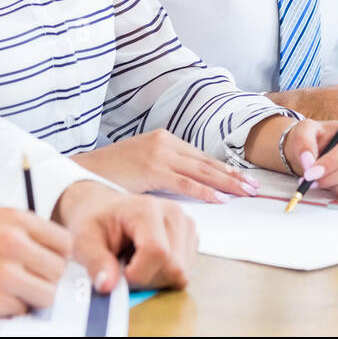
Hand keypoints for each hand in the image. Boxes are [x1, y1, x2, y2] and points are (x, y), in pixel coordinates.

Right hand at [0, 208, 70, 317]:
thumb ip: (16, 230)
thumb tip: (43, 248)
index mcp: (13, 219)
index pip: (64, 241)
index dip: (57, 257)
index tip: (45, 265)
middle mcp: (13, 243)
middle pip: (58, 270)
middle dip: (45, 280)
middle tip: (25, 283)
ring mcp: (3, 273)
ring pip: (46, 295)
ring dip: (31, 299)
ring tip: (8, 294)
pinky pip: (21, 311)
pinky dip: (10, 311)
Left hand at [52, 182, 197, 292]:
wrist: (104, 208)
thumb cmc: (96, 221)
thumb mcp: (84, 240)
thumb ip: (95, 262)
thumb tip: (108, 286)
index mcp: (146, 208)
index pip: (157, 252)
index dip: (139, 275)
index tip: (120, 276)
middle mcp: (172, 213)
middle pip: (173, 266)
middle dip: (146, 280)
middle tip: (124, 269)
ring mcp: (185, 225)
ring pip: (181, 272)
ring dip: (156, 279)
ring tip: (135, 262)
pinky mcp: (190, 237)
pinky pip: (184, 271)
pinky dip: (164, 275)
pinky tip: (147, 261)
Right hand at [72, 129, 259, 202]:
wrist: (83, 169)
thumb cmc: (112, 172)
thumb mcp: (144, 165)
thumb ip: (166, 170)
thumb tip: (190, 184)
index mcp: (165, 140)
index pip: (202, 157)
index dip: (224, 169)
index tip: (244, 179)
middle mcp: (165, 142)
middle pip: (206, 162)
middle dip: (232, 176)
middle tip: (254, 187)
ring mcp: (159, 154)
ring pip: (201, 171)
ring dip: (226, 183)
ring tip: (245, 192)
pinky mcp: (152, 169)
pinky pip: (184, 182)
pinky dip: (204, 191)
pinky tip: (220, 198)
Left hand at [279, 118, 337, 198]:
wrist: (317, 147)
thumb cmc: (314, 136)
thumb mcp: (304, 130)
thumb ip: (303, 141)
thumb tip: (307, 160)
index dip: (330, 163)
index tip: (311, 174)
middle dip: (327, 178)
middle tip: (309, 180)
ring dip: (330, 184)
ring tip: (317, 178)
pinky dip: (336, 189)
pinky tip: (328, 181)